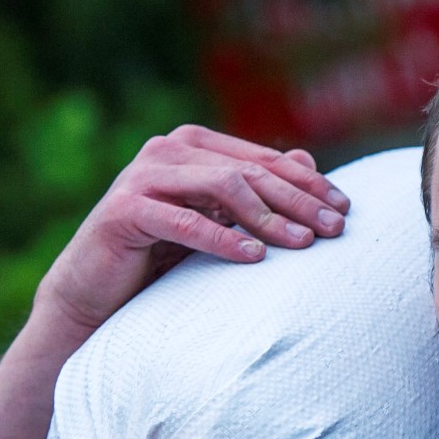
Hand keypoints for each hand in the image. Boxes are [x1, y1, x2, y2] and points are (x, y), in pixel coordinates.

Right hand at [36, 125, 350, 334]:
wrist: (92, 293)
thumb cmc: (158, 258)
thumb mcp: (214, 223)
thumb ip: (253, 191)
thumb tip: (307, 160)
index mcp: (193, 145)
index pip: (264, 160)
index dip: (308, 183)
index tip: (345, 209)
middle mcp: (167, 150)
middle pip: (249, 171)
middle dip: (298, 200)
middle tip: (335, 229)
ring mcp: (143, 175)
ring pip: (223, 187)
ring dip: (268, 217)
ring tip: (303, 244)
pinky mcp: (124, 210)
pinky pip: (184, 222)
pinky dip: (223, 239)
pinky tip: (255, 258)